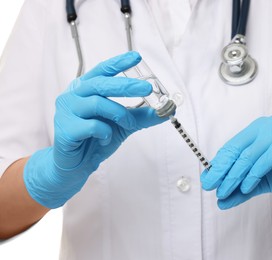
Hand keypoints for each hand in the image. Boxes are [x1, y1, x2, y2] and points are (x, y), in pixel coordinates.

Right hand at [23, 52, 166, 208]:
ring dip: (120, 114)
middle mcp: (74, 95)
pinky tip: (105, 138)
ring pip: (97, 103)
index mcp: (86, 89)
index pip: (102, 70)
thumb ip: (141, 115)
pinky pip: (92, 125)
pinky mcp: (66, 129)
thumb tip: (166, 109)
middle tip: (147, 88)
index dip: (118, 62)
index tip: (136, 57)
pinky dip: (105, 132)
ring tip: (128, 124)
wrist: (76, 165)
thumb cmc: (96, 139)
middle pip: (100, 83)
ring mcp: (67, 111)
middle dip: (126, 85)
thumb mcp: (123, 124)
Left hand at [201, 115, 271, 209]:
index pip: (232, 147)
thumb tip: (221, 200)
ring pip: (247, 157)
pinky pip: (263, 161)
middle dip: (221, 171)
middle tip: (210, 186)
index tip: (207, 179)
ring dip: (234, 177)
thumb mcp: (262, 181)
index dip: (218, 164)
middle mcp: (265, 126)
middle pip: (236, 150)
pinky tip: (246, 188)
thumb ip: (242, 189)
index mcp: (257, 131)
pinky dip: (252, 176)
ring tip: (224, 192)